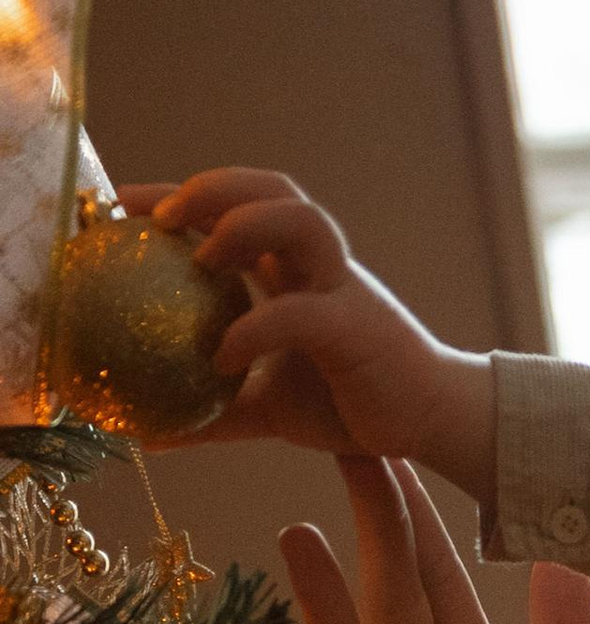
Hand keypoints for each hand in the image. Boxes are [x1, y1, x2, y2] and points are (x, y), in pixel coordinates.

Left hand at [130, 170, 498, 504]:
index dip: (183, 195)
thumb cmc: (354, 406)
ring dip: (244, 226)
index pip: (237, 207)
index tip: (124, 206)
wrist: (431, 424)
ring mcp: (343, 290)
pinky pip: (301, 313)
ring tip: (200, 260)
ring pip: (299, 220)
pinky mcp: (358, 330)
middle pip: (270, 189)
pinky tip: (223, 354)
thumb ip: (217, 413)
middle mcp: (320, 265)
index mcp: (298, 270)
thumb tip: (152, 436)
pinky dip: (257, 328)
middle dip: (212, 188)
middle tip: (158, 218)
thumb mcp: (272, 408)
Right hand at [281, 459, 589, 623]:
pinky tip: (308, 561)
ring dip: (346, 552)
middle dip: (381, 508)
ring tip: (322, 480)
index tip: (408, 445)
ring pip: (372, 619)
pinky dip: (331, 622)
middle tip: (354, 422)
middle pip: (402, 582)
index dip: (428, 515)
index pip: (449, 581)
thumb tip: (557, 563)